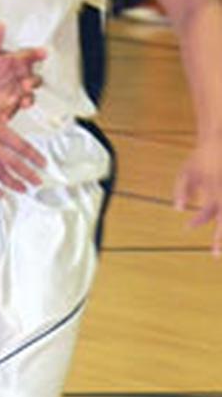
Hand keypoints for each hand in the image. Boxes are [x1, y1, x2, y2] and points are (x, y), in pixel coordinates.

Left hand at [0, 23, 45, 119]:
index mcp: (19, 62)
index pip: (31, 56)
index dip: (38, 54)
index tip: (42, 53)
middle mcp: (22, 77)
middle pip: (35, 80)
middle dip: (33, 82)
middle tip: (26, 83)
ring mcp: (18, 93)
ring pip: (29, 97)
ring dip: (27, 100)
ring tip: (22, 101)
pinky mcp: (11, 106)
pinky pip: (13, 111)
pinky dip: (9, 113)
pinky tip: (3, 114)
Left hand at [174, 139, 221, 256]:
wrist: (220, 141)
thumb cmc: (201, 157)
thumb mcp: (186, 171)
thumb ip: (181, 189)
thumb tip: (178, 209)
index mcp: (214, 191)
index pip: (207, 214)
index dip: (197, 222)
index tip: (187, 226)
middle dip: (220, 239)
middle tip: (215, 255)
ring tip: (219, 249)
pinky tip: (218, 226)